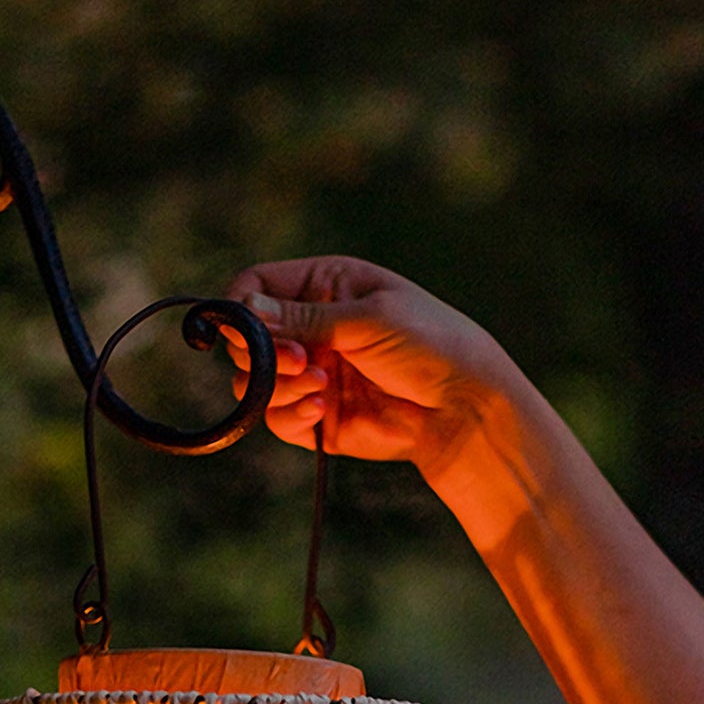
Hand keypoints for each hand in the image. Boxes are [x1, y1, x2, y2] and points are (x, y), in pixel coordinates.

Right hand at [223, 256, 519, 478]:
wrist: (462, 407)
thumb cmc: (428, 344)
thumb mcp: (367, 318)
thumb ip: (303, 318)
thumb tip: (242, 311)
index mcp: (323, 286)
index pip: (255, 285)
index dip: (241, 307)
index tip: (247, 329)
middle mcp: (310, 327)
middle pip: (246, 337)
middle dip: (263, 352)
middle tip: (301, 361)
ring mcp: (310, 373)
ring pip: (253, 381)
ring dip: (278, 386)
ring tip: (321, 387)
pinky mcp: (315, 415)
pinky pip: (276, 417)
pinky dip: (291, 415)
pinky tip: (323, 411)